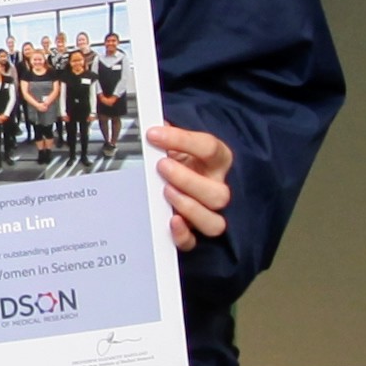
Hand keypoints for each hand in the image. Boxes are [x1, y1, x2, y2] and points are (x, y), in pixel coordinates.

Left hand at [149, 119, 234, 249]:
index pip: (209, 148)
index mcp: (217, 161)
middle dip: (188, 180)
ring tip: (165, 191)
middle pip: (219, 194)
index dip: (182, 140)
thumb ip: (166, 134)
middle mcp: (217, 188)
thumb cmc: (181, 157)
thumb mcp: (176, 143)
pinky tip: (170, 221)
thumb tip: (146, 124)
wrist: (183, 174)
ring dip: (189, 207)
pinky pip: (195, 241)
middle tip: (162, 166)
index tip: (153, 134)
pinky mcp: (193, 230)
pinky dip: (182, 235)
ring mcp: (208, 212)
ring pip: (214, 221)